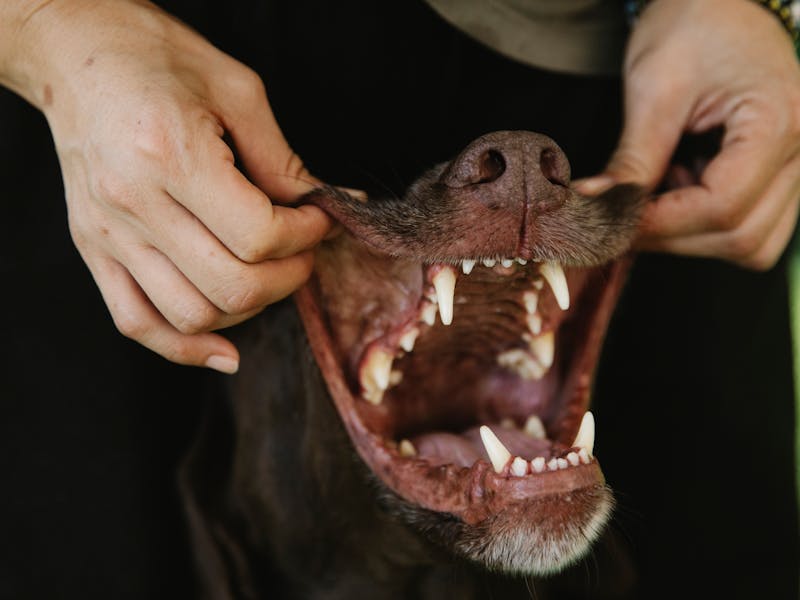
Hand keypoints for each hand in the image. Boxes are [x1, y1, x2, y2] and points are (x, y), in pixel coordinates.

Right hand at [7, 1, 331, 371]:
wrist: (77, 54)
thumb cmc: (157, 60)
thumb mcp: (237, 92)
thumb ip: (284, 160)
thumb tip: (333, 204)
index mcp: (171, 155)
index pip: (259, 236)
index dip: (307, 235)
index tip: (319, 218)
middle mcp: (133, 203)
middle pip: (233, 285)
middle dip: (289, 276)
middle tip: (304, 249)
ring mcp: (108, 233)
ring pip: (192, 315)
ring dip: (248, 307)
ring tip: (267, 274)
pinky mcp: (94, 249)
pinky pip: (138, 323)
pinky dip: (185, 348)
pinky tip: (225, 350)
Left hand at [578, 0, 799, 269]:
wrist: (720, 1)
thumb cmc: (692, 25)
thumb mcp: (654, 88)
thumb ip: (633, 159)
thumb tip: (596, 209)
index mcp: (780, 120)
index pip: (723, 205)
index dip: (661, 224)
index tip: (612, 222)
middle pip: (743, 235)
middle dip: (673, 237)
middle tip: (621, 220)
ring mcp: (799, 165)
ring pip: (752, 242)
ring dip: (692, 236)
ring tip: (654, 197)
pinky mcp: (782, 174)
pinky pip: (752, 225)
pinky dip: (706, 225)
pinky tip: (677, 191)